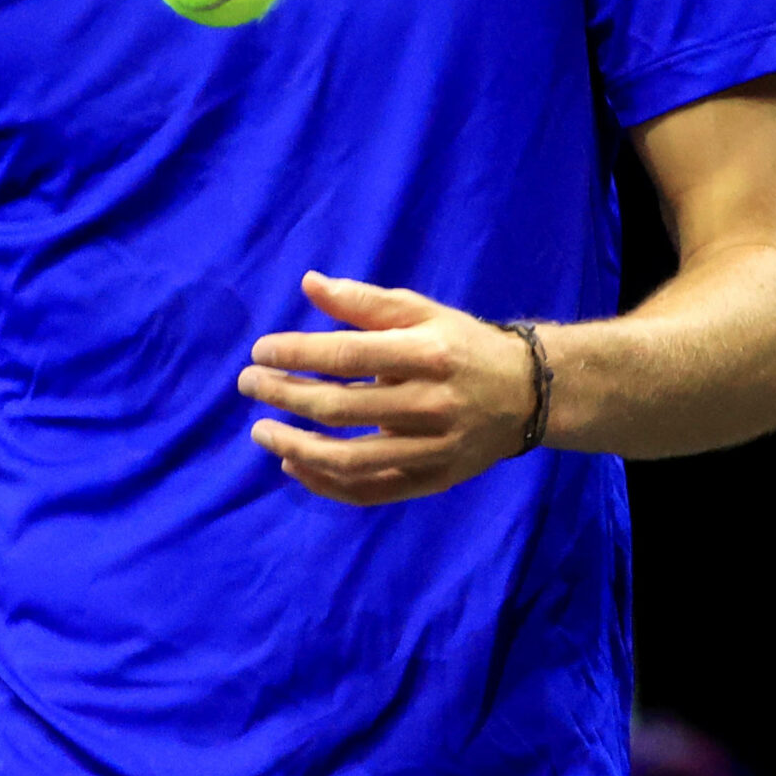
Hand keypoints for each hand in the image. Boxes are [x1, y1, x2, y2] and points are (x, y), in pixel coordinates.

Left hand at [238, 271, 536, 504]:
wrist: (528, 394)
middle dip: (285, 395)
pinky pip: (369, 492)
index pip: (348, 356)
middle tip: (248, 384)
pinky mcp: (432, 481)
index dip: (297, 354)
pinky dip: (325, 484)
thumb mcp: (422, 311)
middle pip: (341, 408)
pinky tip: (293, 464)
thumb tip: (308, 284)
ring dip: (296, 446)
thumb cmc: (463, 345)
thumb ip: (364, 302)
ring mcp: (433, 450)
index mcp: (428, 354)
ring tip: (261, 430)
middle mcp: (432, 404)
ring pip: (350, 459)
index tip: (260, 352)